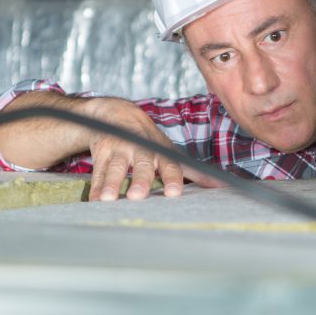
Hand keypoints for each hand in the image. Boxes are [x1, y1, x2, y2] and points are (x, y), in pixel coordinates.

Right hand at [85, 98, 222, 200]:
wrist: (117, 113)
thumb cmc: (149, 140)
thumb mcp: (170, 152)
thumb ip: (193, 172)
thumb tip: (222, 186)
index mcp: (160, 151)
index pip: (170, 164)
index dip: (172, 178)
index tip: (174, 193)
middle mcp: (141, 148)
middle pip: (141, 164)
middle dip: (140, 179)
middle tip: (138, 196)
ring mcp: (119, 149)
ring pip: (115, 167)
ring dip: (111, 183)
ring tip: (108, 200)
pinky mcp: (101, 152)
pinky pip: (97, 171)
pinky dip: (95, 187)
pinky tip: (94, 200)